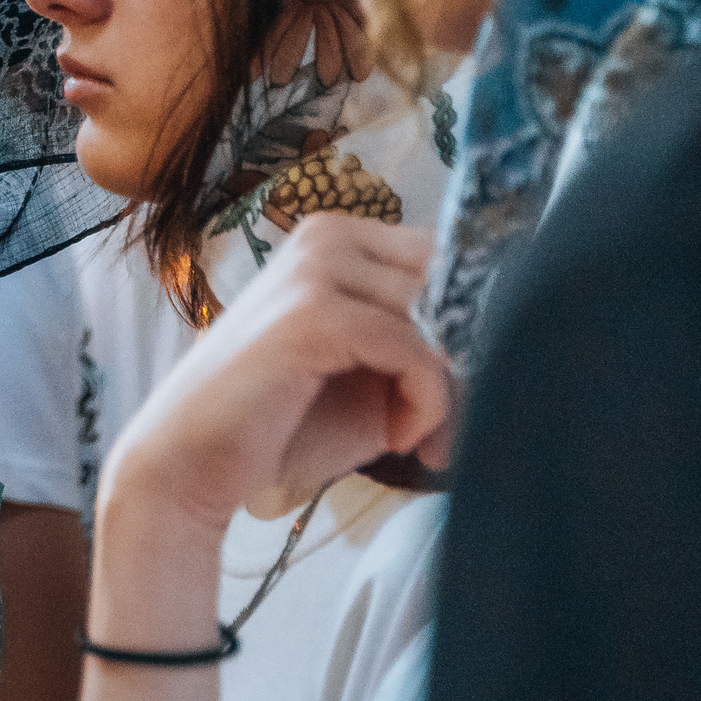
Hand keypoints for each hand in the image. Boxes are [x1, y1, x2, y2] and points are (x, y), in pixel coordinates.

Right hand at [103, 214, 450, 538]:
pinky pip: (413, 350)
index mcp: (335, 238)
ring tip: (415, 439)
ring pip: (436, 317)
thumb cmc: (280, 425)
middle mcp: (326, 236)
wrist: (190, 464)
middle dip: (461, 359)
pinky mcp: (313, 313)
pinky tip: (397, 439)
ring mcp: (315, 269)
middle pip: (449, 285)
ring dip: (444, 389)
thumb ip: (425, 350)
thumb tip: (510, 344)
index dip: (466, 327)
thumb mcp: (371, 380)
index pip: (446, 260)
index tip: (456, 398)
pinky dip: (424, 404)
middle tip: (441, 428)